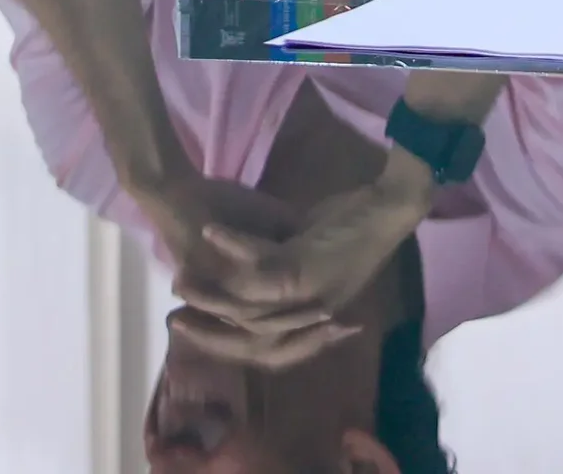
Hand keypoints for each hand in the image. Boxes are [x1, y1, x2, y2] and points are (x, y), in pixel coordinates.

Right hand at [168, 171, 433, 368]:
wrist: (388, 208)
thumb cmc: (351, 233)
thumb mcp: (315, 265)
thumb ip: (285, 278)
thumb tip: (247, 283)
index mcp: (314, 320)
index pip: (266, 353)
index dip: (226, 348)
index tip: (193, 334)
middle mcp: (309, 316)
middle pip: (249, 340)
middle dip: (208, 334)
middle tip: (174, 319)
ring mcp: (307, 293)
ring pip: (246, 308)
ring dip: (209, 294)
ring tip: (179, 280)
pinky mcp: (304, 263)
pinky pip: (258, 262)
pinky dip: (231, 245)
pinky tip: (208, 233)